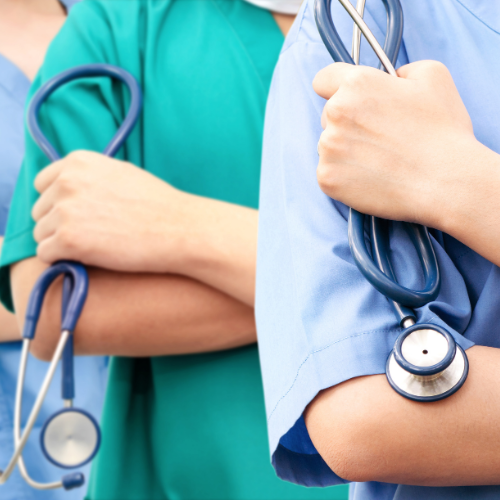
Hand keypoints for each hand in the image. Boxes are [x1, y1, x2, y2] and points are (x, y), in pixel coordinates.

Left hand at [32, 151, 199, 272]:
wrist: (180, 229)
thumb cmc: (158, 205)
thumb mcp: (121, 173)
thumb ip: (90, 176)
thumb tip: (67, 190)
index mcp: (78, 162)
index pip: (43, 184)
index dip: (59, 203)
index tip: (80, 215)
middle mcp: (67, 181)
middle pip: (40, 211)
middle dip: (60, 224)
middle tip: (93, 233)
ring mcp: (66, 210)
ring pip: (41, 234)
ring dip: (62, 243)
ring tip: (95, 245)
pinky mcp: (68, 239)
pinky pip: (46, 254)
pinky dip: (63, 259)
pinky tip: (90, 257)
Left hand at [314, 60, 478, 228]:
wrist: (444, 182)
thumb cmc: (442, 132)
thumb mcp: (433, 77)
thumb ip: (401, 70)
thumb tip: (390, 78)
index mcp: (357, 84)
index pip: (324, 80)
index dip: (335, 89)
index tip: (348, 101)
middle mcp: (336, 112)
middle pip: (328, 116)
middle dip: (347, 124)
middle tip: (379, 138)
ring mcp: (328, 148)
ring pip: (328, 146)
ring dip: (346, 151)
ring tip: (379, 161)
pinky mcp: (327, 178)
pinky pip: (328, 173)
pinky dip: (344, 177)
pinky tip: (371, 178)